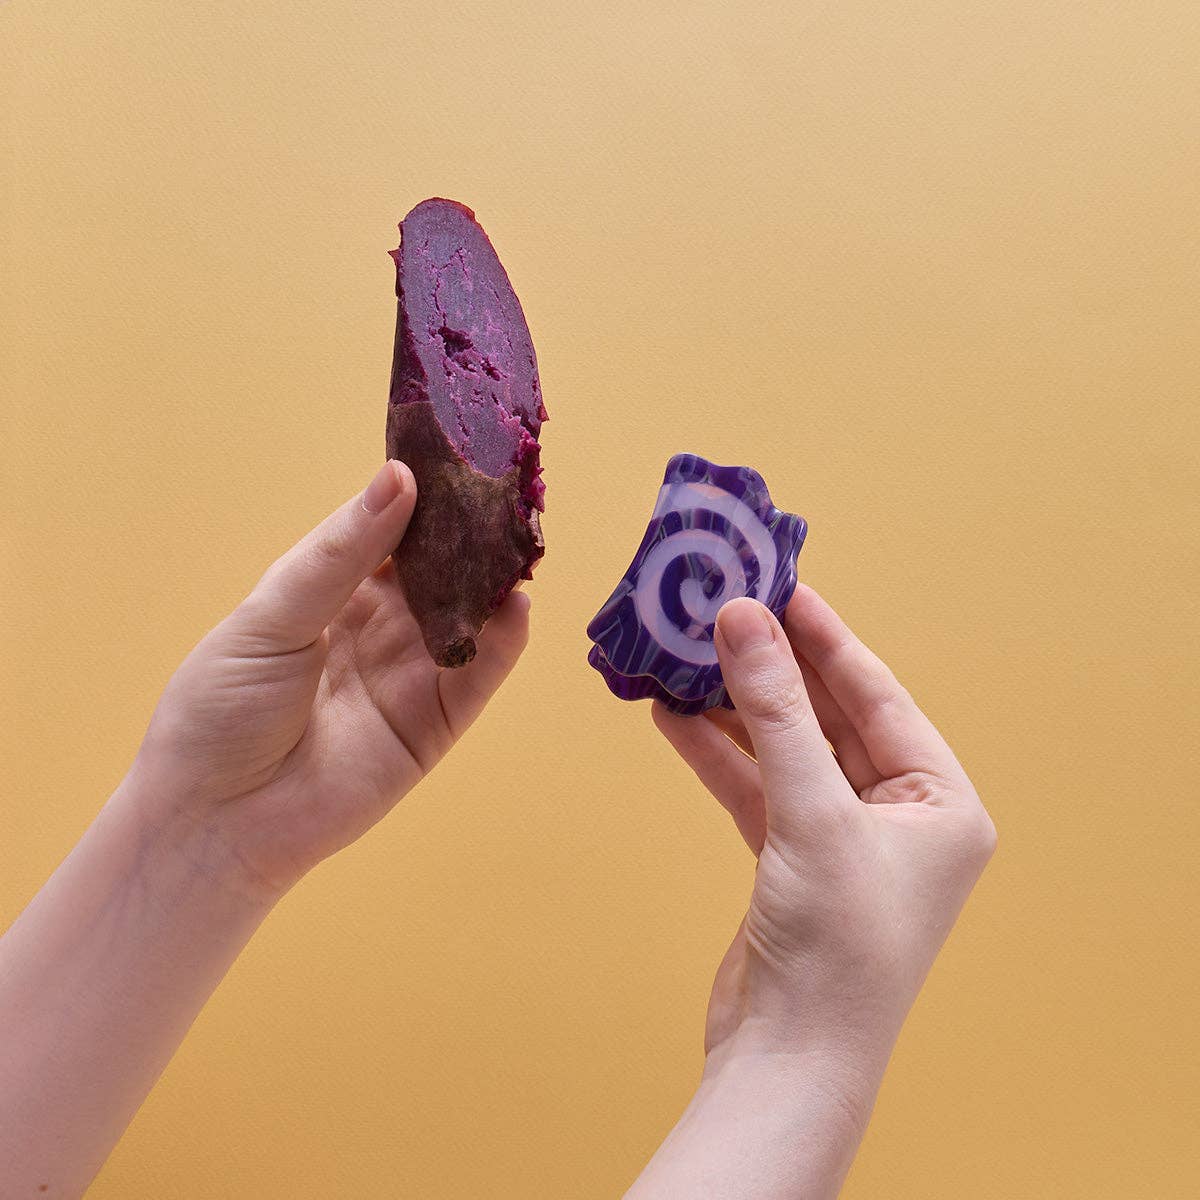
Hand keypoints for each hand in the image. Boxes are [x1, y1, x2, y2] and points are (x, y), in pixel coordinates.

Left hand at [131, 459, 529, 897]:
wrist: (214, 821)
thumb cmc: (222, 709)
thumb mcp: (273, 617)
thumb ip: (341, 554)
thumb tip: (399, 477)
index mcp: (333, 591)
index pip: (391, 529)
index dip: (423, 494)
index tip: (461, 450)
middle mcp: (380, 626)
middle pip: (439, 569)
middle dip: (471, 532)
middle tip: (508, 488)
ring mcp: (411, 674)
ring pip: (466, 616)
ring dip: (494, 580)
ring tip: (523, 537)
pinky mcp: (435, 724)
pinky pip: (477, 675)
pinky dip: (500, 642)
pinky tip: (515, 606)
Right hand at [634, 587, 994, 1197]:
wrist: (788, 1061)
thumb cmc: (835, 949)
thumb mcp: (812, 814)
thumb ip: (774, 712)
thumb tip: (742, 619)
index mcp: (942, 802)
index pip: (877, 694)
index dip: (824, 637)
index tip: (778, 582)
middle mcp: (900, 815)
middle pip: (826, 716)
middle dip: (770, 667)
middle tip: (720, 609)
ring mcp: (842, 836)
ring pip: (783, 748)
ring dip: (733, 706)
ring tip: (683, 654)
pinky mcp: (792, 858)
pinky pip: (755, 786)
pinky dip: (717, 753)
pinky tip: (673, 716)